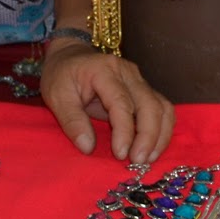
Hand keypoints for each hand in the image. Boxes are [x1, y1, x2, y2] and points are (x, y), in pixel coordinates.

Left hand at [40, 39, 174, 163]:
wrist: (70, 56)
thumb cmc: (62, 76)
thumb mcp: (56, 96)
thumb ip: (71, 120)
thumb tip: (88, 148)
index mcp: (103, 70)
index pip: (122, 102)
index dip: (124, 130)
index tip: (120, 154)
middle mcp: (127, 72)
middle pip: (150, 105)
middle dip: (148, 137)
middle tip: (138, 162)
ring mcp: (139, 80)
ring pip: (162, 108)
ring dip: (159, 136)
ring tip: (147, 159)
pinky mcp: (144, 90)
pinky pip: (162, 110)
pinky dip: (162, 131)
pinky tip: (152, 149)